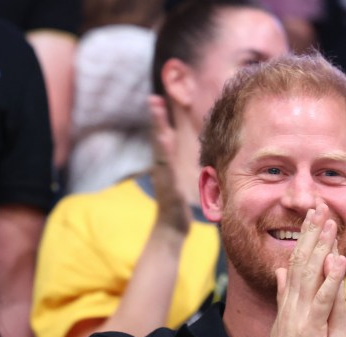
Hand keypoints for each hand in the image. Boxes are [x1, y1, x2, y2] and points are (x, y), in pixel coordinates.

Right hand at [149, 95, 189, 235]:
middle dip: (156, 118)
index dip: (160, 119)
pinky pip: (167, 168)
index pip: (163, 137)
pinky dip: (164, 153)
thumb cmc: (178, 205)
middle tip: (153, 98)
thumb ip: (181, 168)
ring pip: (160, 149)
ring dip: (158, 129)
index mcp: (167, 164)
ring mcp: (164, 177)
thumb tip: (192, 154)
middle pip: (158, 138)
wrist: (172, 229)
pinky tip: (165, 140)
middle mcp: (162, 168)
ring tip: (156, 111)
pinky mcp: (169, 188)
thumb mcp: (181, 181)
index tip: (158, 99)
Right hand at [258, 204, 345, 336]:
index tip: (312, 218)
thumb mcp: (285, 323)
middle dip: (310, 233)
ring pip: (310, 274)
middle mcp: (292, 303)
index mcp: (288, 303)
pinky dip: (329, 279)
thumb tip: (281, 272)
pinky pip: (321, 299)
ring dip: (320, 246)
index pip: (295, 264)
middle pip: (300, 261)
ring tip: (328, 222)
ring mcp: (299, 314)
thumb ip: (283, 295)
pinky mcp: (309, 328)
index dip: (304, 240)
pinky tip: (337, 260)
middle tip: (317, 207)